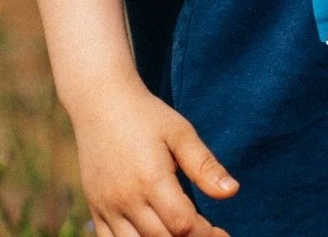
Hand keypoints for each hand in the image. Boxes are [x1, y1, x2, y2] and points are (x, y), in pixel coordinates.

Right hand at [68, 79, 237, 236]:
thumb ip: (204, 165)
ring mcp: (106, 206)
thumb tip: (232, 192)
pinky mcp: (95, 208)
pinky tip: (153, 234)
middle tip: (208, 233)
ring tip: (182, 233)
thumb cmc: (147, 116)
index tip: (222, 232)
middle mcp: (126, 199)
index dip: (206, 234)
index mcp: (151, 179)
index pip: (183, 225)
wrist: (100, 103)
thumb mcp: (180, 133)